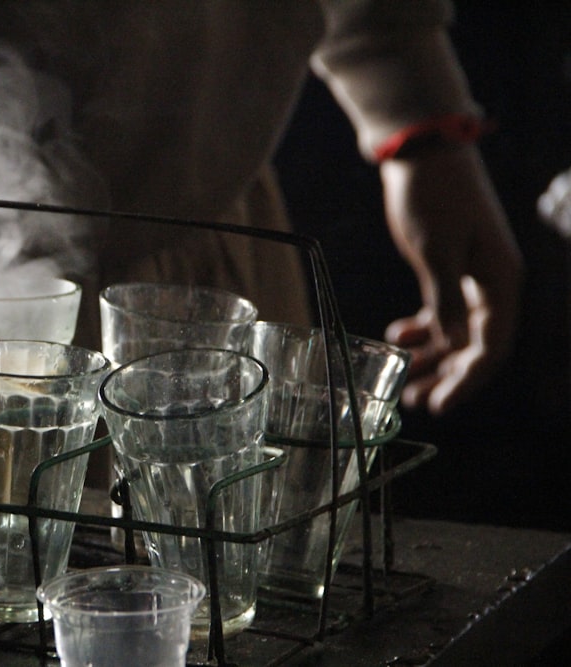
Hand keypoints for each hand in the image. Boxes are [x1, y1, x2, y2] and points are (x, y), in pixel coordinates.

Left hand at [380, 143, 523, 414]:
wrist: (421, 150)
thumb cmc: (431, 197)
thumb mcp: (435, 251)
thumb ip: (445, 299)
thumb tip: (453, 341)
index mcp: (499, 280)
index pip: (491, 346)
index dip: (468, 380)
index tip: (440, 406)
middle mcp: (492, 281)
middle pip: (476, 344)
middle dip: (449, 376)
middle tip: (418, 403)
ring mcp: (472, 273)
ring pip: (458, 330)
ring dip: (434, 357)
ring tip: (406, 383)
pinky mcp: (449, 264)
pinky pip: (443, 309)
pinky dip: (425, 327)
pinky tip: (398, 337)